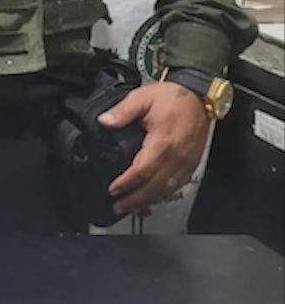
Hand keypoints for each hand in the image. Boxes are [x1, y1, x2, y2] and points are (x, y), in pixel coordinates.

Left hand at [100, 81, 210, 214]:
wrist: (200, 96)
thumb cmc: (173, 97)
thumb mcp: (142, 97)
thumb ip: (122, 110)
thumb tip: (104, 121)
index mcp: (163, 141)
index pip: (143, 170)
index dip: (127, 183)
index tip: (113, 189)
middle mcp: (177, 155)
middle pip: (155, 185)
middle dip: (136, 199)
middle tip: (119, 206)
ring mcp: (187, 161)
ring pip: (167, 188)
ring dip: (149, 200)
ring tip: (132, 207)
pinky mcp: (192, 162)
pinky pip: (178, 184)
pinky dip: (164, 194)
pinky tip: (152, 198)